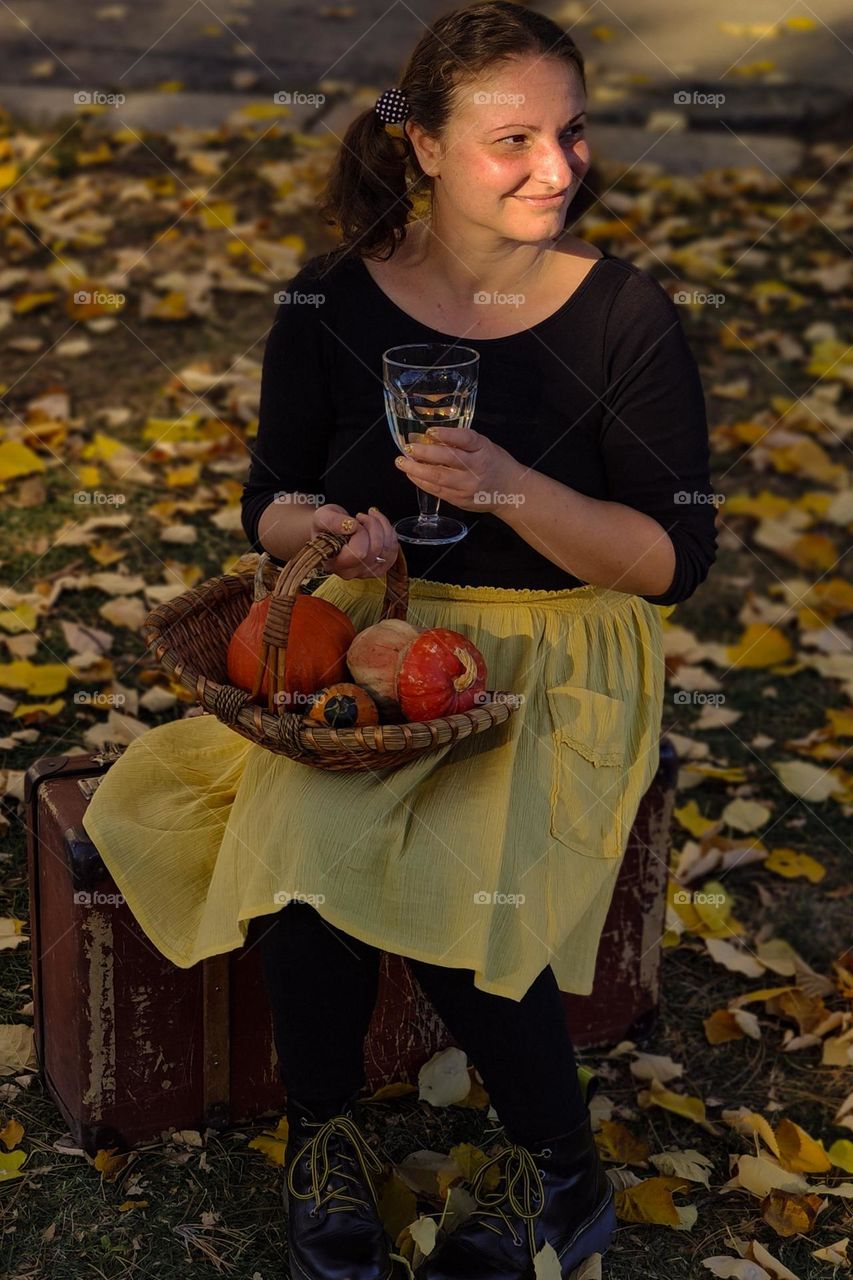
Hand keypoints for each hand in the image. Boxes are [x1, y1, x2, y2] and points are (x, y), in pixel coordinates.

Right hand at [310, 503, 398, 579]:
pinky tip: (379, 525)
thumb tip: (350, 526)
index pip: (358, 553)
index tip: (352, 523)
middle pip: (375, 550)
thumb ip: (332, 521)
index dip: (360, 534)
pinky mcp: (378, 567)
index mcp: (335, 563)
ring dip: (382, 527)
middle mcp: (351, 571)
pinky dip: (390, 533)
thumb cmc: (324, 527)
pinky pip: (393, 552)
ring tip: (369, 518)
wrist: (329, 531)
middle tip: (361, 517)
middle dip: (372, 526)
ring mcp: (366, 571)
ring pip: (387, 550)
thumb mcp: (322, 517)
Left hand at [393, 427, 523, 514]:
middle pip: (448, 459)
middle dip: (424, 453)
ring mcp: (467, 486)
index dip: (447, 434)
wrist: (510, 492)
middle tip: (408, 448)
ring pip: (438, 477)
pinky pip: (437, 490)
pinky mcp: (460, 500)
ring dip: (416, 469)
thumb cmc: (494, 463)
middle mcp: (476, 468)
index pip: (465, 439)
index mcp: (483, 450)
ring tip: (402, 462)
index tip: (430, 431)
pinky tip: (412, 474)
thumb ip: (462, 442)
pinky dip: (422, 481)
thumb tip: (431, 436)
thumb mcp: (484, 446)